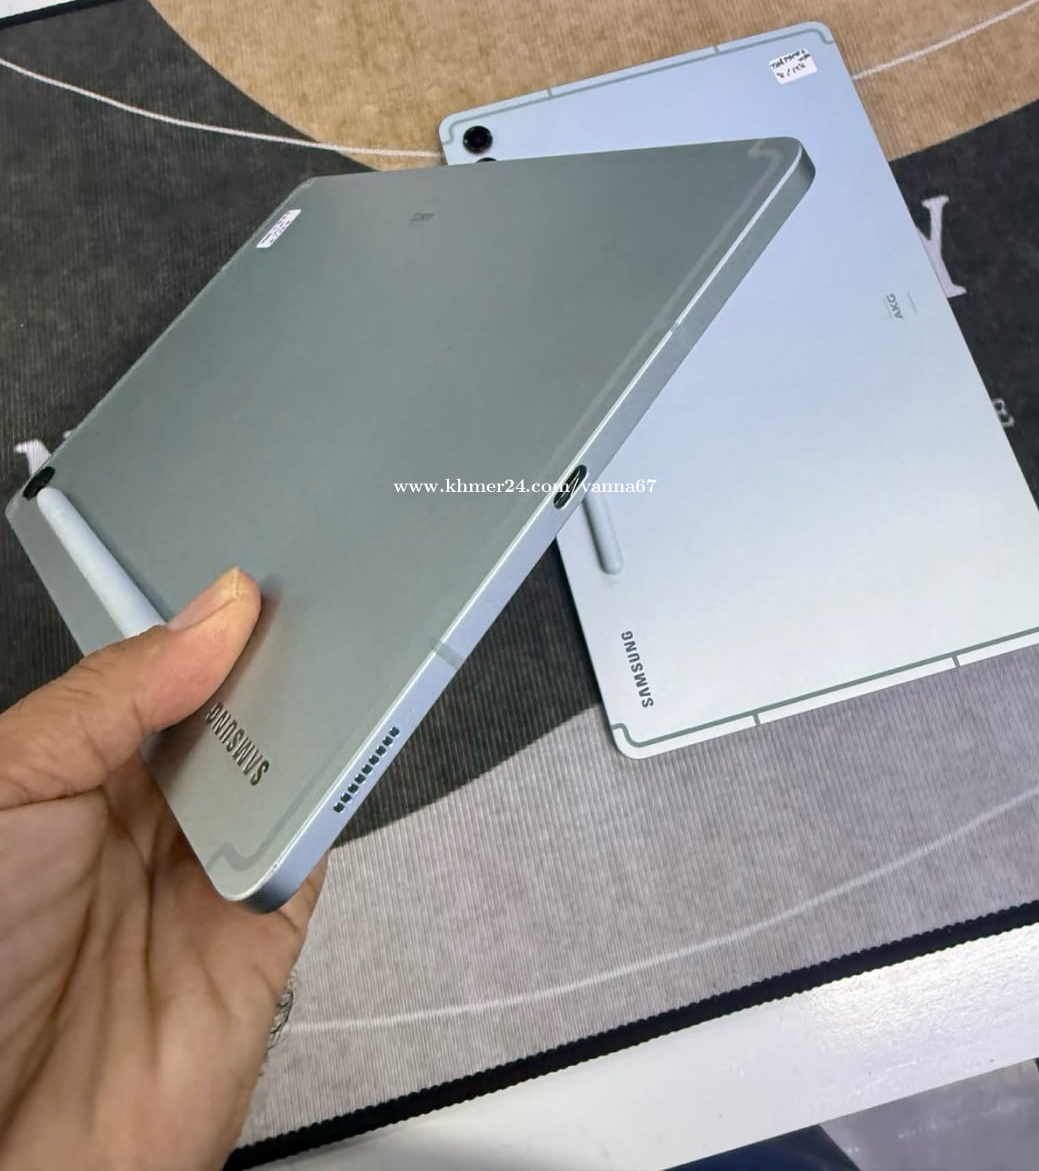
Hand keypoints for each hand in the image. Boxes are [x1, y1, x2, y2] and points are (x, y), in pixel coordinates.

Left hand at [0, 568, 325, 1170]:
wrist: (0, 1151)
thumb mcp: (7, 788)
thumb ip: (108, 697)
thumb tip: (212, 618)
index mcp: (76, 776)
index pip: (168, 680)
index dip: (215, 633)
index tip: (258, 591)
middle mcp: (145, 825)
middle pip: (238, 723)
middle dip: (278, 673)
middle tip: (314, 619)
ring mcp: (206, 880)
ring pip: (286, 777)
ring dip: (317, 730)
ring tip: (336, 674)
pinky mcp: (263, 938)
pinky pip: (314, 852)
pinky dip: (334, 805)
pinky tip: (337, 759)